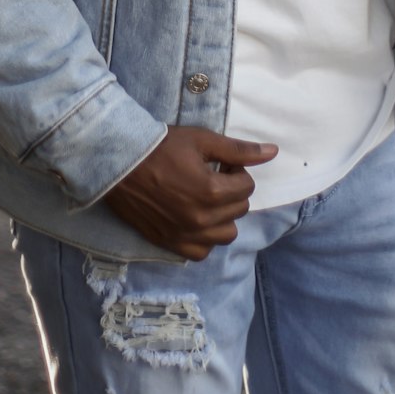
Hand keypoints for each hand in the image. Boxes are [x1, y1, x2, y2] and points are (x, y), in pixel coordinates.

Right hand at [105, 126, 277, 259]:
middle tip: (212, 176)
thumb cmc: (162, 147)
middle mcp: (202, 220)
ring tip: (205, 198)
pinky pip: (202, 253)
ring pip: (226, 235)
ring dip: (223, 216)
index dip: (236, 172)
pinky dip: (205, 238)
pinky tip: (195, 218)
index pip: (247, 187)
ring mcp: (186, 236)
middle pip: (239, 210)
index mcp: (212, 192)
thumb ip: (239, 150)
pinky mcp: (171, 244)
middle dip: (232, 191)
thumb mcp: (202, 140)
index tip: (220, 164)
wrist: (121, 163)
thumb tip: (272, 152)